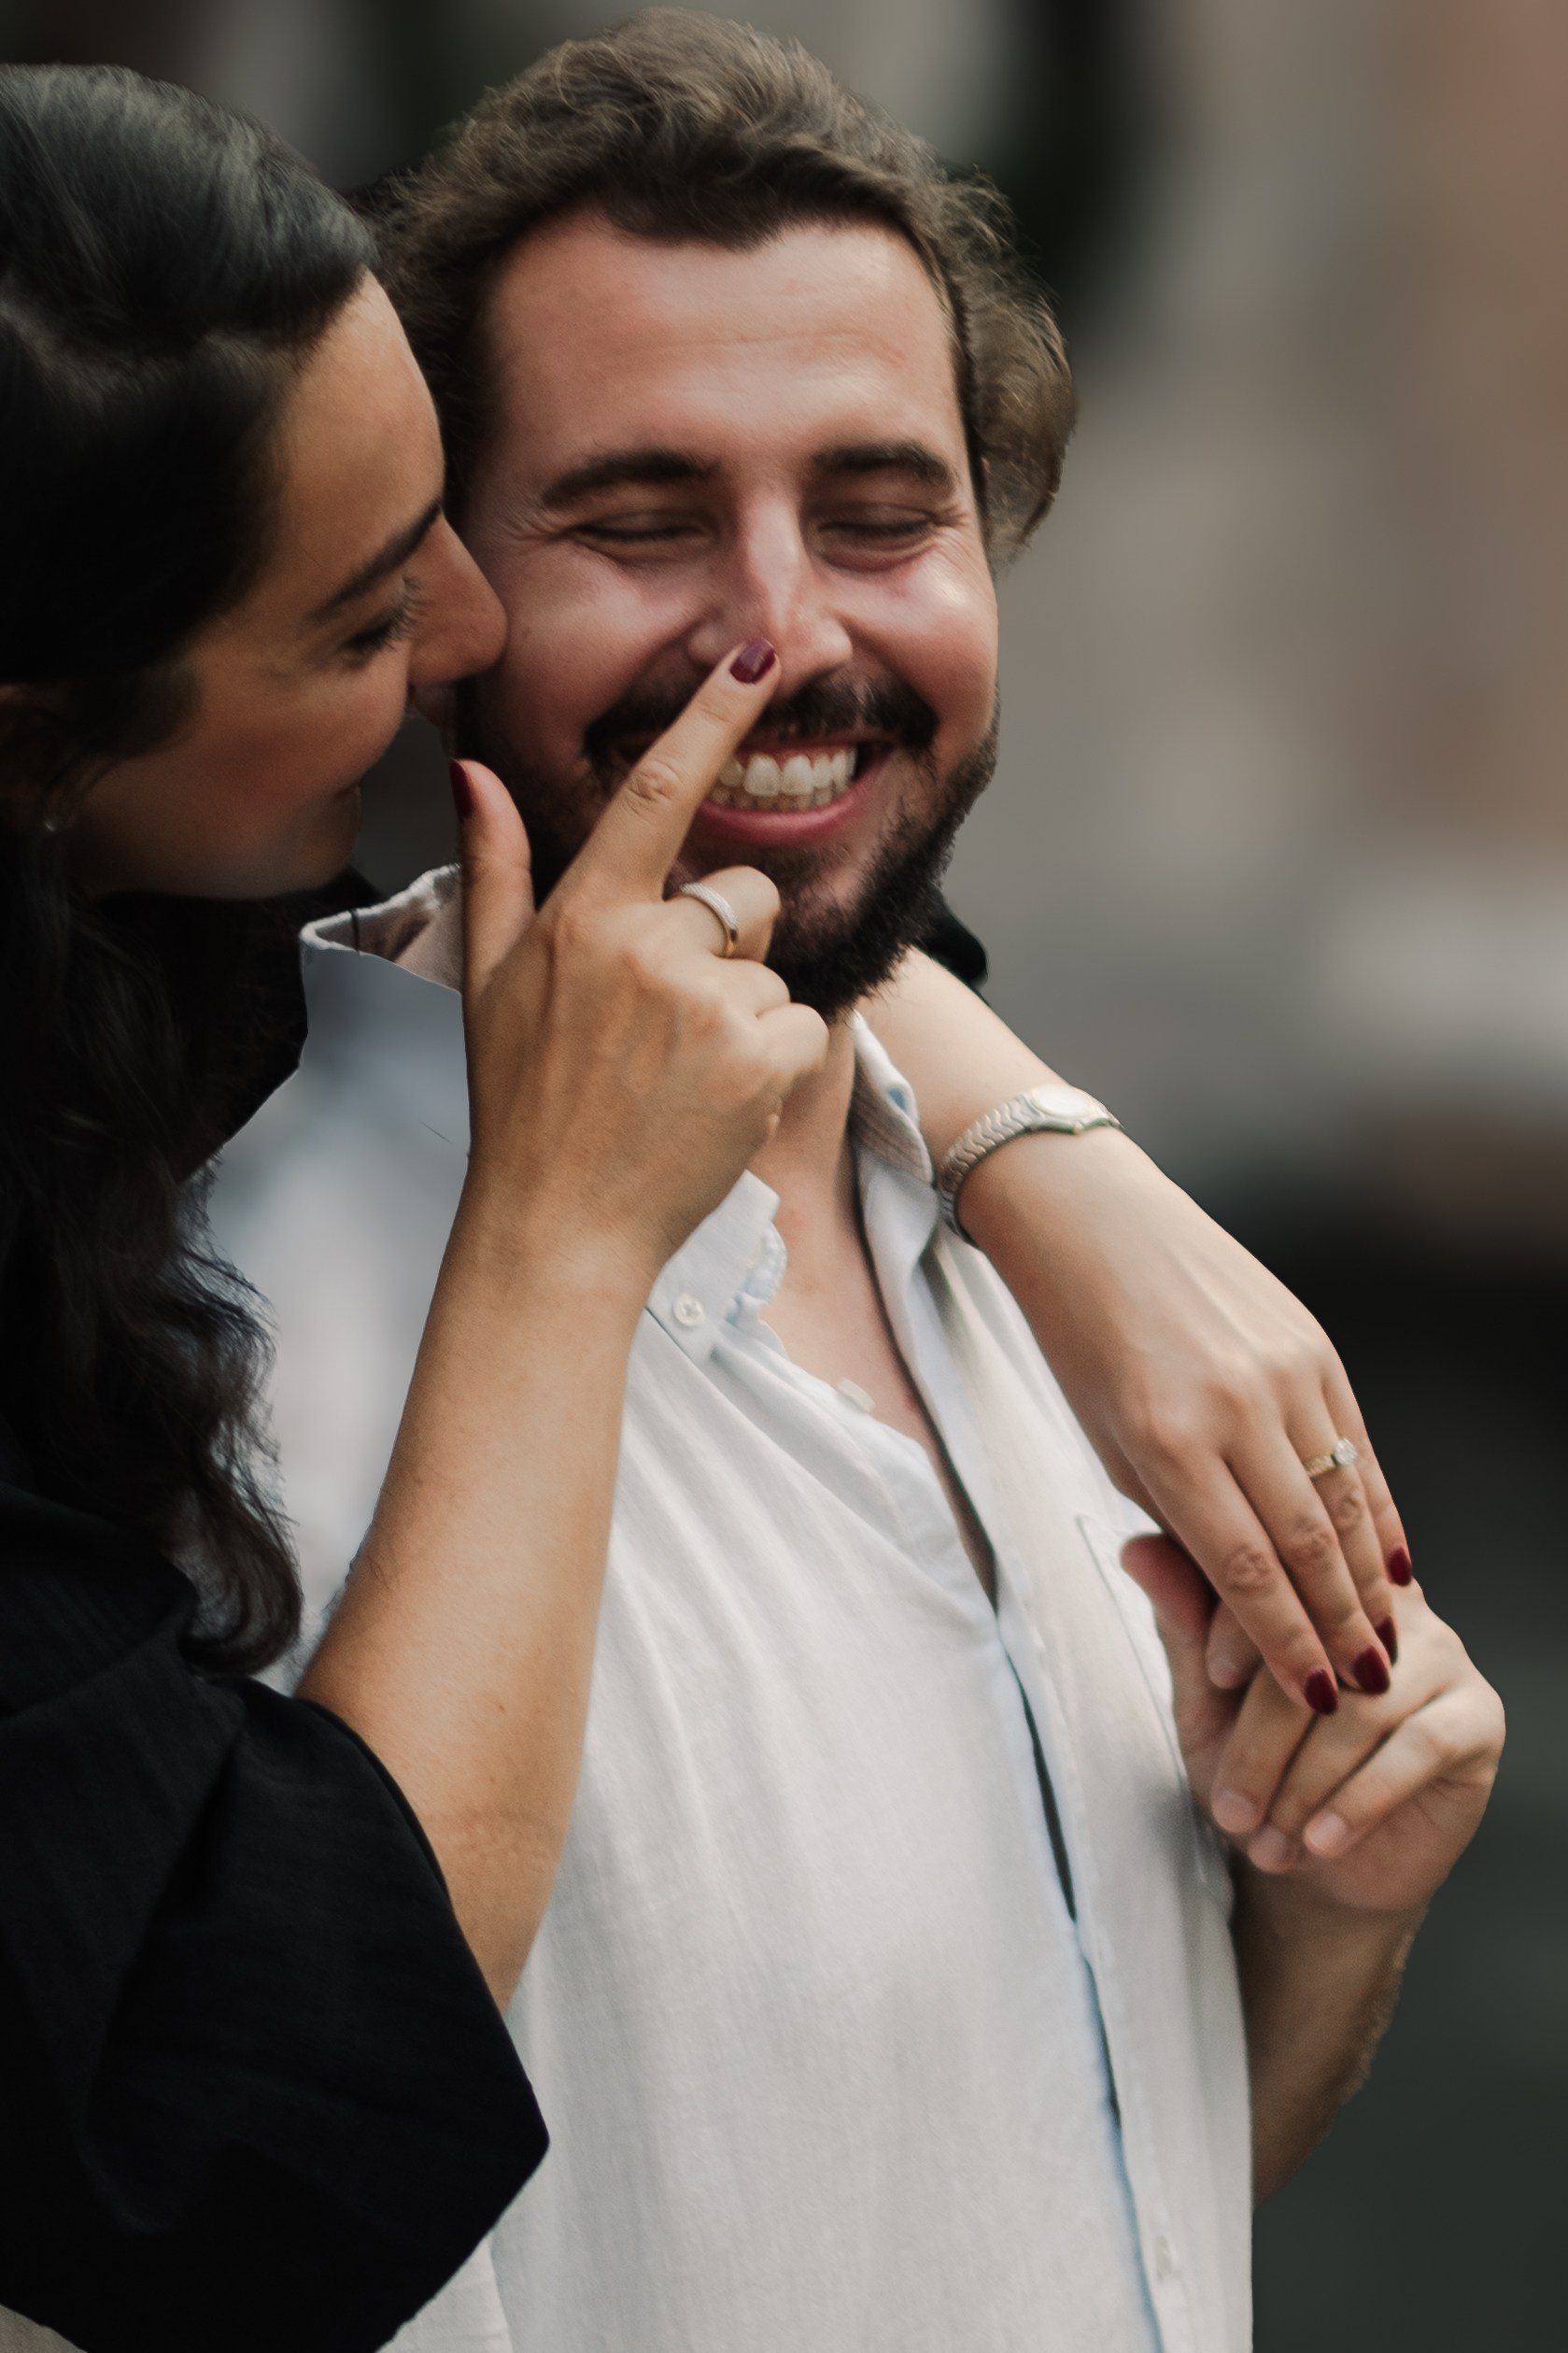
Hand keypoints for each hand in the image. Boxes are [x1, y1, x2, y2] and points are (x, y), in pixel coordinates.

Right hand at [454, 642, 827, 1286]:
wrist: (558, 1225)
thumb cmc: (524, 1106)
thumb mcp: (489, 980)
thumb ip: (496, 866)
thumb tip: (473, 773)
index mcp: (586, 915)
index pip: (659, 790)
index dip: (715, 714)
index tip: (763, 656)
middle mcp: (649, 946)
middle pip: (744, 896)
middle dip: (728, 946)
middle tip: (665, 1026)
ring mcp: (708, 1002)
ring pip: (772, 971)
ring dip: (743, 1019)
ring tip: (679, 1078)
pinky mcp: (760, 1058)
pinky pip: (801, 1028)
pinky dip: (773, 1066)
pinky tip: (714, 1103)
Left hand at [957, 1120, 1409, 1710]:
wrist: (1093, 1225)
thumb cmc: (1084, 1346)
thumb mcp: (1111, 1446)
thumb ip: (1180, 1523)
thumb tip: (1245, 1607)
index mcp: (1167, 1441)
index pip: (1244, 1568)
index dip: (1285, 1642)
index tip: (1315, 1696)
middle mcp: (1234, 1406)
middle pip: (1307, 1543)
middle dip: (1341, 1625)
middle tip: (1364, 1686)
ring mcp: (1284, 1370)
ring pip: (1345, 1497)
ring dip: (1369, 1579)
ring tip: (1384, 1638)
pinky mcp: (1313, 1343)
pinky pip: (1359, 1442)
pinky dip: (1377, 1508)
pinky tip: (1389, 1560)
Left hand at [1122, 1533, 1503, 1920]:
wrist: (1315, 1861)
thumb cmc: (1256, 1766)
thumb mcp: (1206, 1700)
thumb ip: (1184, 1625)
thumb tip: (1135, 1545)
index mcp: (1322, 1576)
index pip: (1284, 1571)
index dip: (1243, 1625)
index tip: (1210, 1683)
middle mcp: (1390, 1602)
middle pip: (1323, 1647)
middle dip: (1265, 1739)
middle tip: (1229, 1807)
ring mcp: (1442, 1655)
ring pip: (1363, 1707)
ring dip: (1305, 1785)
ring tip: (1267, 1841)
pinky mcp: (1477, 1717)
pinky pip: (1418, 1748)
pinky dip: (1360, 1800)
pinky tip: (1320, 1840)